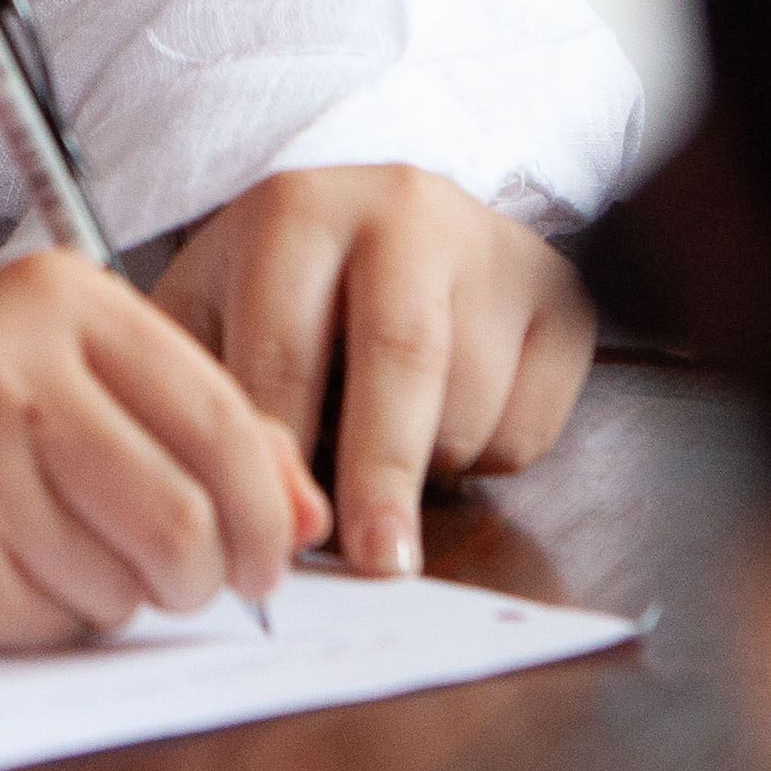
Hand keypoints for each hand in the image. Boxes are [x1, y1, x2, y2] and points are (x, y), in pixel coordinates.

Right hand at [0, 257, 317, 649]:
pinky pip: (51, 624)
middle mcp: (14, 364)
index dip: (269, 510)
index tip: (274, 558)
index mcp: (60, 297)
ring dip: (111, 598)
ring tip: (45, 550)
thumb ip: (189, 424)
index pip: (223, 421)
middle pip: (188, 520)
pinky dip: (43, 621)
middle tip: (182, 583)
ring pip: (125, 585)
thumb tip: (312, 516)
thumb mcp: (56, 368)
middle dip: (204, 576)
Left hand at [151, 166, 595, 576]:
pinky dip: (488, 458)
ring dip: (429, 466)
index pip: (285, 350)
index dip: (283, 456)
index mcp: (294, 209)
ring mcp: (491, 247)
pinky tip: (444, 426)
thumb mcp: (210, 322)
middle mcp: (401, 210)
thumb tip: (293, 519)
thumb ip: (226, 410)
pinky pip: (533, 419)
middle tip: (377, 561)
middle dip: (382, 472)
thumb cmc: (275, 292)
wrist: (375, 219)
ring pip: (472, 398)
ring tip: (382, 456)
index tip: (279, 537)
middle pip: (401, 357)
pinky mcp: (560, 295)